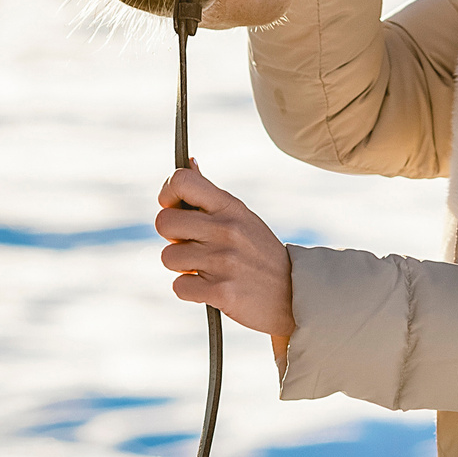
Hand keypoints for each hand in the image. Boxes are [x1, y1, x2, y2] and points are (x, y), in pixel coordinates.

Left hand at [155, 166, 295, 343]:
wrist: (293, 293)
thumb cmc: (259, 253)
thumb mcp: (242, 216)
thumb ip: (210, 195)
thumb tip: (188, 163)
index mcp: (230, 207)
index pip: (181, 181)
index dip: (168, 194)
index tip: (173, 207)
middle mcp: (226, 229)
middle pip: (164, 222)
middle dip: (172, 237)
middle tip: (190, 245)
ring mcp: (223, 261)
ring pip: (168, 257)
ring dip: (181, 267)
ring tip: (204, 268)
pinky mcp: (221, 291)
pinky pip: (179, 286)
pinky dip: (190, 290)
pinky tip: (209, 287)